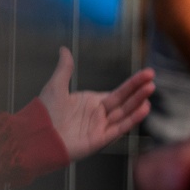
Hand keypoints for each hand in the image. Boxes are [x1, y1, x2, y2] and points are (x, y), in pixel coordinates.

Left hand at [37, 48, 154, 161]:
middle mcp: (99, 114)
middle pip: (124, 100)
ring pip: (125, 112)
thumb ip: (64, 69)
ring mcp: (101, 127)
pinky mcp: (100, 139)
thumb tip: (64, 49)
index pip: (118, 92)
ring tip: (150, 89)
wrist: (36, 135)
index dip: (133, 84)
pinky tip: (143, 108)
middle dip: (139, 89)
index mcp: (92, 102)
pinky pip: (119, 127)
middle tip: (152, 76)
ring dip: (138, 101)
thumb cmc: (44, 113)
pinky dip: (132, 119)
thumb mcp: (55, 86)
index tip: (147, 74)